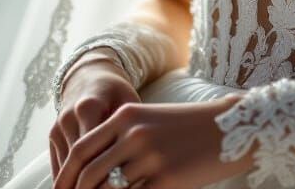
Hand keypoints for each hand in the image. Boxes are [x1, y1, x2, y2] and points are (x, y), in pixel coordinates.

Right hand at [50, 60, 140, 181]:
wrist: (91, 77)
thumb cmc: (116, 93)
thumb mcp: (128, 102)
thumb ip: (129, 128)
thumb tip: (135, 161)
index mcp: (89, 106)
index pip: (92, 147)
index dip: (102, 171)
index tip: (116, 186)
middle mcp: (69, 117)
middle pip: (76, 160)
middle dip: (87, 183)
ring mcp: (58, 127)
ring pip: (65, 166)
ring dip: (76, 185)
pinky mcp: (52, 136)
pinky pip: (59, 165)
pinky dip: (69, 180)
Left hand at [52, 93, 251, 188]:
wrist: (229, 127)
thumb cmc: (187, 127)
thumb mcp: (150, 122)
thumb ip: (120, 140)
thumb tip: (89, 173)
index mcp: (126, 116)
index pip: (81, 150)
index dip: (65, 176)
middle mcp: (134, 134)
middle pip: (88, 174)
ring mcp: (150, 157)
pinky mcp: (165, 179)